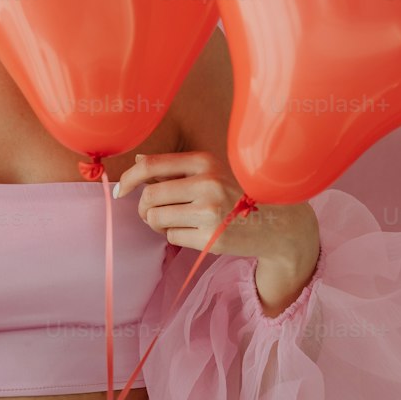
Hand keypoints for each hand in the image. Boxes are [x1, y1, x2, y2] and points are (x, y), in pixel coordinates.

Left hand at [114, 149, 319, 272]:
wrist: (278, 223)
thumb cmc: (239, 193)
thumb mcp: (212, 171)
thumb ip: (176, 168)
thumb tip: (138, 161)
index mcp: (204, 161)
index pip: (151, 165)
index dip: (129, 179)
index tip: (121, 190)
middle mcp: (206, 183)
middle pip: (149, 197)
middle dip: (143, 208)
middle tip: (150, 214)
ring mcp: (210, 212)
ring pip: (157, 219)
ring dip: (157, 223)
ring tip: (175, 222)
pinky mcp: (212, 238)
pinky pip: (173, 237)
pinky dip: (175, 236)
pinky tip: (194, 232)